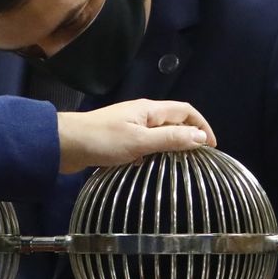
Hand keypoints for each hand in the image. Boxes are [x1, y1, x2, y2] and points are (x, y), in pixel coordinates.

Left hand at [56, 99, 214, 172]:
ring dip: (174, 146)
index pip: (185, 110)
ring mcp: (130, 127)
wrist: (64, 144)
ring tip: (183, 166)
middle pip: (174, 121)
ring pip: (160, 134)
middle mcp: (142, 115)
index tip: (213, 147)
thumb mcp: (140, 142)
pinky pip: (146, 144)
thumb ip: (171, 139)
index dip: (202, 125)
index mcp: (150, 110)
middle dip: (191, 135)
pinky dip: (157, 153)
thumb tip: (201, 137)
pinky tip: (154, 168)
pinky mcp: (120, 140)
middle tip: (200, 159)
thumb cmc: (102, 140)